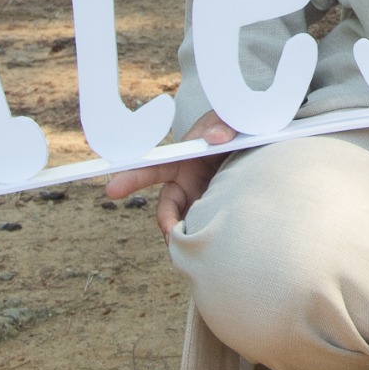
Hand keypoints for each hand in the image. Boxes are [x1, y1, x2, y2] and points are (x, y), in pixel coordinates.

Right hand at [103, 111, 235, 243]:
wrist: (257, 143)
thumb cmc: (234, 128)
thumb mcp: (229, 121)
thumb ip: (222, 126)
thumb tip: (215, 138)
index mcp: (181, 159)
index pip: (151, 169)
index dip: (131, 178)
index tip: (112, 190)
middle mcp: (186, 183)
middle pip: (167, 208)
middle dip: (167, 224)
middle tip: (172, 238)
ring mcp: (201, 199)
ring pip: (188, 223)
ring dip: (189, 236)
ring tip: (197, 248)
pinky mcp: (216, 211)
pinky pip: (207, 227)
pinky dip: (207, 237)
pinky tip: (218, 247)